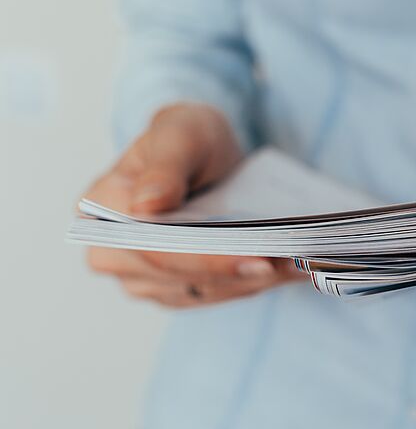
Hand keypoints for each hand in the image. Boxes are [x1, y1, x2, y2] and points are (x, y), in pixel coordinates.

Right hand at [84, 103, 304, 307]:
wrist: (198, 153)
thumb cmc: (184, 136)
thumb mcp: (179, 134)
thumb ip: (164, 168)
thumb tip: (147, 207)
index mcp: (102, 213)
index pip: (156, 251)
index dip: (209, 260)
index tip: (260, 260)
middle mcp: (113, 254)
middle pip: (183, 278)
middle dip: (242, 273)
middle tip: (294, 261)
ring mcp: (144, 277)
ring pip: (205, 291)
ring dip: (255, 281)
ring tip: (300, 264)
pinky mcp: (176, 288)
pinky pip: (217, 293)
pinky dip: (254, 283)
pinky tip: (289, 270)